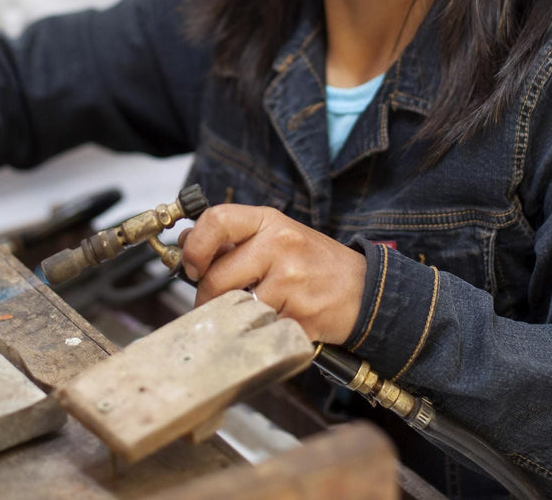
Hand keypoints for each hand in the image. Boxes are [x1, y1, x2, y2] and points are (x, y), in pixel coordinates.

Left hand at [179, 204, 365, 345]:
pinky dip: (261, 333)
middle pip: (218, 277)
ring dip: (235, 319)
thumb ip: (235, 240)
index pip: (216, 219)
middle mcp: (280, 245)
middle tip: (211, 305)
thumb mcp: (277, 237)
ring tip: (251, 313)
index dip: (195, 246)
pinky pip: (260, 330)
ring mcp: (291, 281)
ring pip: (236, 308)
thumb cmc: (314, 264)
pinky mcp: (299, 316)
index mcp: (269, 221)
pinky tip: (276, 323)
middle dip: (207, 298)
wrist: (365, 290)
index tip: (192, 267)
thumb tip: (186, 242)